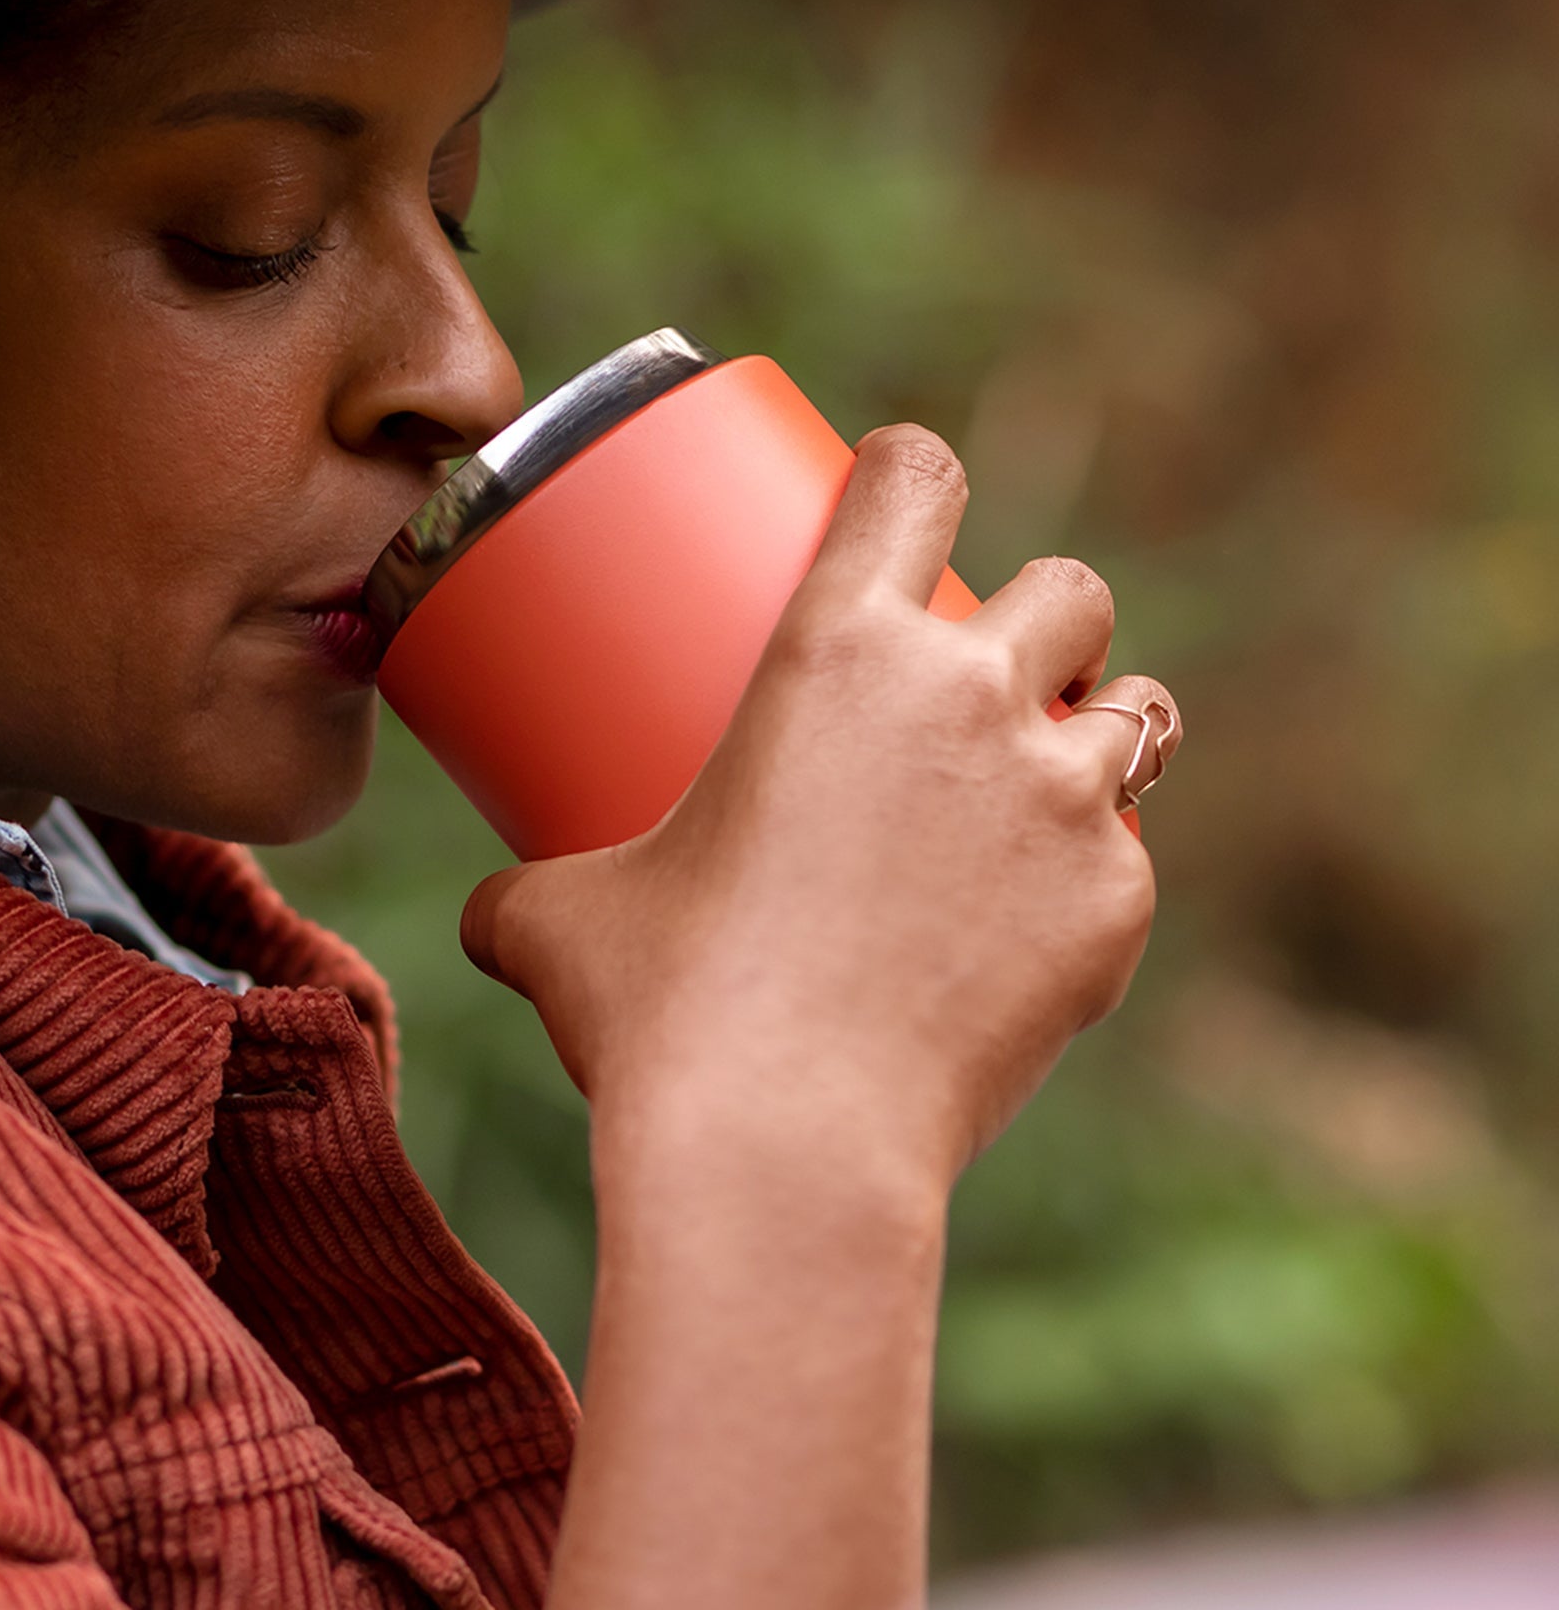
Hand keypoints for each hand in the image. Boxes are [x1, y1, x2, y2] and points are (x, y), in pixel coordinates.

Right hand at [461, 424, 1181, 1187]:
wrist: (785, 1150)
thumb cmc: (660, 1012)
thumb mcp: (564, 920)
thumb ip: (528, 892)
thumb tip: (485, 914)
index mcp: (834, 646)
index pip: (915, 481)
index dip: (914, 470)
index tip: (907, 496)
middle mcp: (967, 693)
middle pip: (1065, 586)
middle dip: (1040, 615)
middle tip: (989, 676)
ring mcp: (1056, 796)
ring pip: (1136, 710)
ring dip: (1098, 727)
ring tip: (1049, 781)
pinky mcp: (1111, 902)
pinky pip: (1127, 857)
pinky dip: (1089, 877)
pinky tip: (1037, 924)